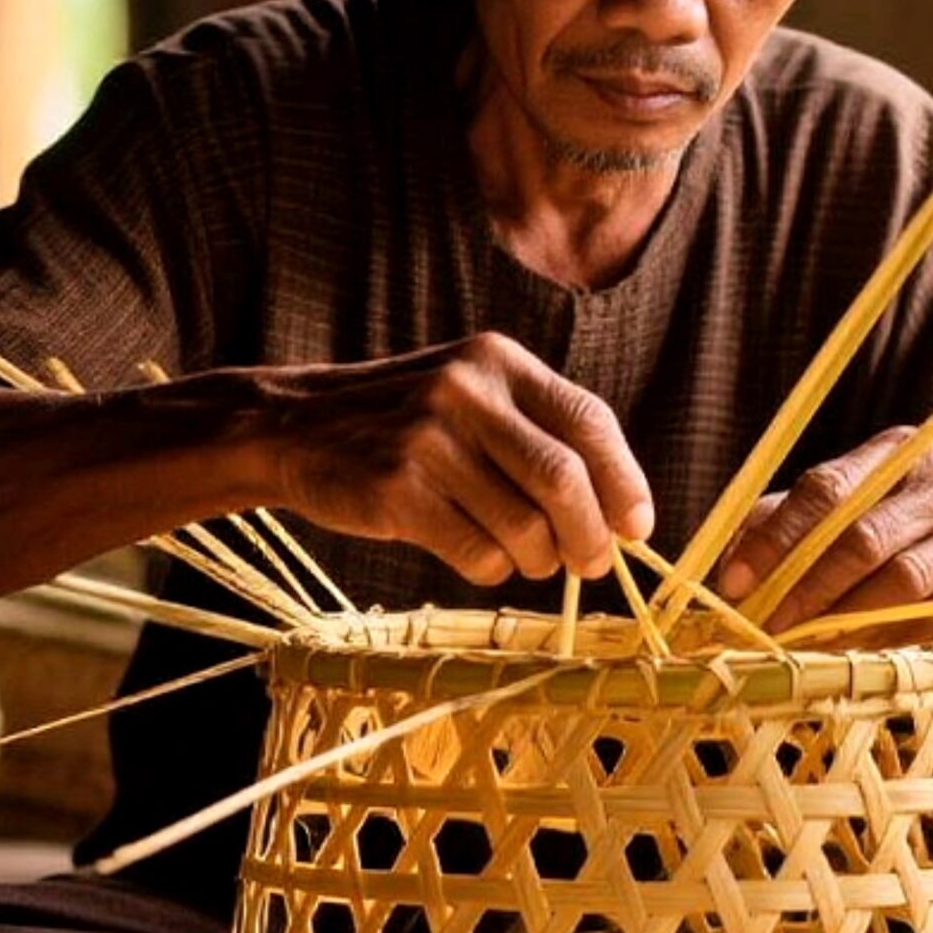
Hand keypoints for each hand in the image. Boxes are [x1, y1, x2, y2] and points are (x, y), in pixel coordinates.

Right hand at [257, 333, 652, 584]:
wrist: (294, 427)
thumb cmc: (405, 424)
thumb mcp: (472, 395)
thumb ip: (539, 433)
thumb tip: (621, 512)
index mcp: (498, 362)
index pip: (590, 422)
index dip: (625, 482)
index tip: (638, 526)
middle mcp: (466, 392)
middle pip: (564, 480)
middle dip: (590, 536)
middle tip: (591, 564)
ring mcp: (428, 440)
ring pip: (524, 527)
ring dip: (539, 560)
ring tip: (528, 559)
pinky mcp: (396, 490)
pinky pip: (477, 553)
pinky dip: (492, 570)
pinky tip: (479, 557)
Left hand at [714, 426, 932, 635]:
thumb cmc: (902, 526)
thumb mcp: (851, 506)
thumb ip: (784, 524)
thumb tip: (726, 573)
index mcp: (895, 452)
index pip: (827, 488)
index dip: (776, 538)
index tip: (737, 582)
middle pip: (862, 538)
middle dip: (807, 588)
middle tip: (768, 628)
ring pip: (901, 583)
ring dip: (847, 621)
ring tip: (806, 649)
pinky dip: (894, 640)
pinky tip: (861, 655)